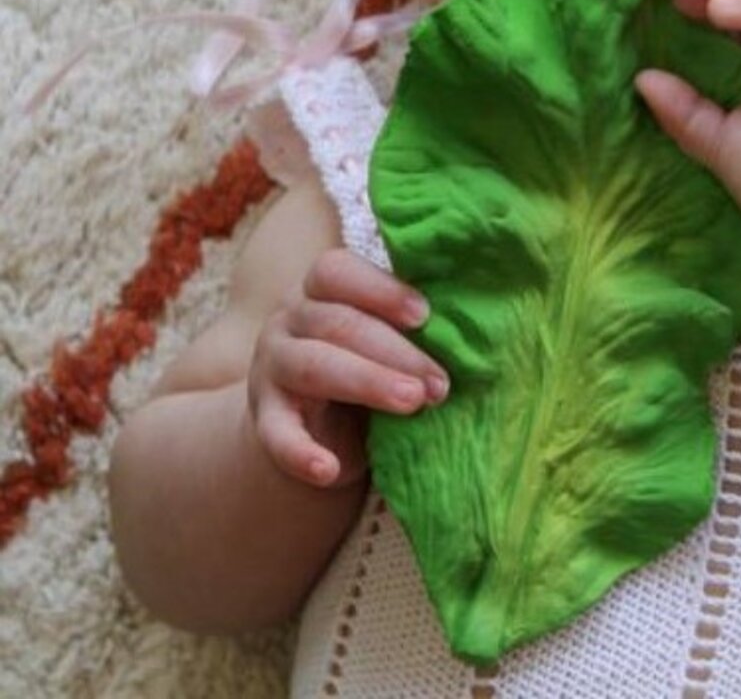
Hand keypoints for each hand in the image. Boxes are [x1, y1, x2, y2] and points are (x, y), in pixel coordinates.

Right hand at [247, 248, 448, 487]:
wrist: (316, 424)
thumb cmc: (367, 364)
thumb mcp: (384, 340)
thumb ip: (411, 329)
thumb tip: (475, 331)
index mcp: (319, 289)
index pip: (337, 272)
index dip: (381, 290)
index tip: (425, 315)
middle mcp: (288, 318)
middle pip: (338, 323)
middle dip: (395, 351)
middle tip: (440, 382)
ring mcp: (271, 366)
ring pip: (313, 366)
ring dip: (367, 383)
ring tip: (413, 402)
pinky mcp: (264, 416)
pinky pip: (276, 433)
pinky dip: (300, 453)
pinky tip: (328, 470)